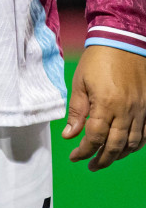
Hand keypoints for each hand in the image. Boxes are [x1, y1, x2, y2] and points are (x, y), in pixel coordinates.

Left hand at [63, 44, 145, 169]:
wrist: (124, 42)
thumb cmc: (98, 60)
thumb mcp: (80, 83)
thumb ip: (76, 111)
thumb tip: (69, 135)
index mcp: (107, 105)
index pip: (95, 138)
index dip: (84, 151)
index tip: (75, 157)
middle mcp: (127, 111)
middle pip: (116, 146)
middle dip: (102, 159)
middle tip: (91, 165)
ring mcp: (142, 110)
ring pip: (134, 143)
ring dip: (120, 155)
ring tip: (106, 158)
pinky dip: (136, 144)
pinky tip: (126, 147)